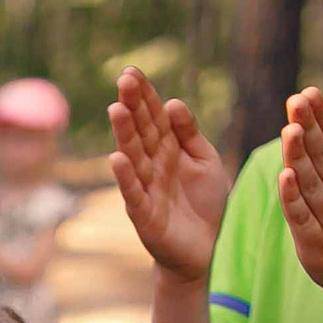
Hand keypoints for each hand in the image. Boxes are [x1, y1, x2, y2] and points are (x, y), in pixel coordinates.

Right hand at [109, 67, 231, 281]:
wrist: (205, 250)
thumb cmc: (204, 204)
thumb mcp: (206, 161)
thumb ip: (190, 134)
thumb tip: (173, 103)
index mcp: (168, 149)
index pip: (153, 116)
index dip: (144, 95)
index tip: (132, 72)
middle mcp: (152, 165)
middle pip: (141, 130)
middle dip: (132, 105)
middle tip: (124, 79)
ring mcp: (146, 189)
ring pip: (134, 157)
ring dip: (124, 134)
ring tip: (116, 109)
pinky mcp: (144, 216)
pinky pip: (133, 194)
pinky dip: (125, 178)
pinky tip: (116, 159)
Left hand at [276, 89, 322, 303]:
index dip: (322, 117)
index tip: (308, 93)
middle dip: (309, 127)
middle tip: (296, 100)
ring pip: (311, 184)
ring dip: (300, 156)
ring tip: (290, 129)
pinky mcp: (315, 245)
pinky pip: (302, 218)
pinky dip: (293, 198)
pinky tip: (284, 176)